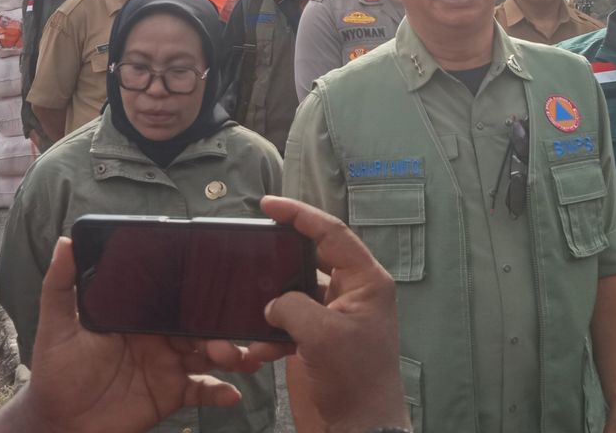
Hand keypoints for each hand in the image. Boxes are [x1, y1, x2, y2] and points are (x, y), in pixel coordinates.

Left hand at [0, 237, 258, 432]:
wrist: (60, 423)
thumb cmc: (56, 372)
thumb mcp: (57, 327)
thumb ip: (61, 286)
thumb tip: (65, 242)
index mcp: (140, 316)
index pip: (175, 298)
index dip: (198, 293)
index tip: (221, 284)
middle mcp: (161, 337)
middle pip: (199, 325)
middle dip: (220, 326)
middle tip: (230, 332)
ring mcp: (169, 365)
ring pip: (209, 353)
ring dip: (229, 353)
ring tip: (240, 358)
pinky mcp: (173, 393)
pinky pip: (203, 390)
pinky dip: (220, 391)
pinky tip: (232, 394)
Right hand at [246, 196, 409, 432]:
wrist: (357, 428)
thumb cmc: (356, 380)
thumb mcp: (323, 335)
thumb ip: (294, 306)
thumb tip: (273, 302)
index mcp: (366, 281)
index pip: (332, 233)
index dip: (300, 215)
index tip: (270, 205)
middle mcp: (352, 293)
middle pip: (312, 257)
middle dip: (280, 256)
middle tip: (251, 245)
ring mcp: (334, 317)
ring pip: (294, 292)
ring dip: (270, 303)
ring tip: (249, 308)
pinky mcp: (317, 341)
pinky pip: (287, 324)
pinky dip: (269, 334)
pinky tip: (257, 350)